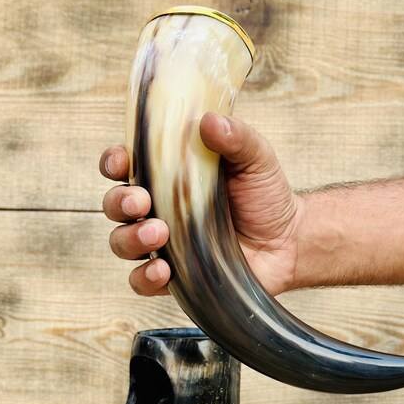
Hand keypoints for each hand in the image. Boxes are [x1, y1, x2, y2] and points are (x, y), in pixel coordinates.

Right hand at [100, 112, 303, 295]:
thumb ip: (236, 138)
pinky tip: (162, 270)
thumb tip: (209, 121)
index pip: (125, 165)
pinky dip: (144, 277)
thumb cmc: (266, 196)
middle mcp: (157, 209)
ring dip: (131, 238)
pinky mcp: (174, 277)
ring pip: (121, 242)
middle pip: (115, 204)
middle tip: (142, 202)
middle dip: (120, 202)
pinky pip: (141, 281)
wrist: (289, 242)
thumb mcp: (256, 159)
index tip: (122, 162)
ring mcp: (162, 245)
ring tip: (160, 233)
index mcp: (167, 175)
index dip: (114, 162)